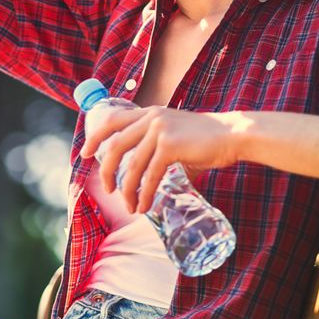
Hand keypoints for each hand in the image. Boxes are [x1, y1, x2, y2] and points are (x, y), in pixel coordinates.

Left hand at [78, 106, 239, 213]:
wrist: (234, 134)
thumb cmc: (207, 138)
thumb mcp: (175, 131)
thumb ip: (156, 143)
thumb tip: (144, 169)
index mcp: (149, 112)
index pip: (112, 121)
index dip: (94, 137)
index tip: (84, 154)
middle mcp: (150, 118)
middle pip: (115, 146)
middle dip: (107, 172)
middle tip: (108, 190)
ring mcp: (159, 131)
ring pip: (132, 166)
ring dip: (128, 190)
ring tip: (130, 206)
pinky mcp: (170, 146)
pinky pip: (150, 175)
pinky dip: (145, 194)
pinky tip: (144, 206)